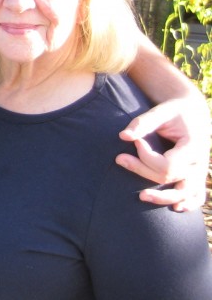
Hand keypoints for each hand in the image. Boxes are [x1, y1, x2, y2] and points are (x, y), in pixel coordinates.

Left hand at [118, 97, 210, 211]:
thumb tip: (123, 136)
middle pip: (170, 178)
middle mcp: (199, 162)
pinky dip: (189, 203)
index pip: (168, 164)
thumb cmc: (176, 111)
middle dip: (141, 170)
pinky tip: (176, 208)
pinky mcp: (197, 175)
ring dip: (163, 197)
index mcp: (193, 146)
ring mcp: (200, 171)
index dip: (147, 156)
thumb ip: (143, 122)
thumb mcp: (162, 110)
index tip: (135, 141)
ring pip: (185, 193)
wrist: (194, 112)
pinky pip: (197, 195)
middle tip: (119, 159)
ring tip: (140, 196)